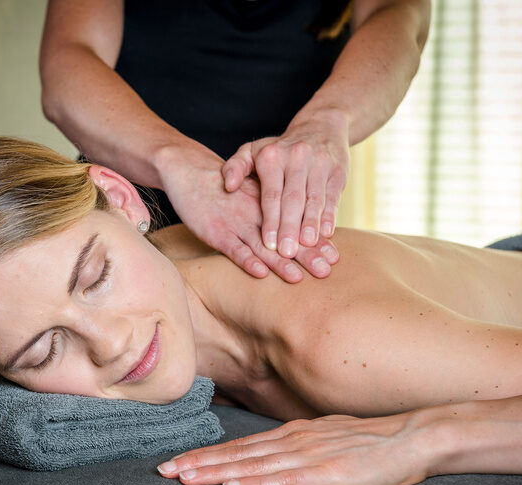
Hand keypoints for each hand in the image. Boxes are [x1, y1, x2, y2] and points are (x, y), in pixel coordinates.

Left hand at [157, 413, 430, 484]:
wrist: (412, 436)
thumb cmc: (370, 442)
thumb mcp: (325, 438)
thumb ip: (296, 446)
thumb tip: (268, 454)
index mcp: (291, 435)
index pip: (239, 447)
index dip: (206, 455)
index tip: (176, 463)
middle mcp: (292, 442)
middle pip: (237, 454)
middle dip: (198, 463)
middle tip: (163, 472)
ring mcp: (308, 456)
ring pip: (252, 466)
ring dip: (216, 473)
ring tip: (185, 479)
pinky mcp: (327, 474)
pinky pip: (285, 481)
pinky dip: (256, 484)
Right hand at [160, 150, 338, 282]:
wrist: (188, 169)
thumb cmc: (221, 184)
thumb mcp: (250, 192)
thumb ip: (269, 209)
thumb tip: (294, 230)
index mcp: (266, 204)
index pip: (296, 222)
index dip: (314, 239)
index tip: (334, 254)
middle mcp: (255, 213)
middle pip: (285, 235)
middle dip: (306, 255)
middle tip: (326, 271)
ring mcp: (235, 223)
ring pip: (262, 245)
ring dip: (281, 263)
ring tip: (299, 278)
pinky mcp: (215, 232)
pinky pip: (233, 248)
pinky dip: (247, 260)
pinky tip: (261, 273)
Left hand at [222, 109, 349, 257]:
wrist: (320, 126)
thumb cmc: (278, 149)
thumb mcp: (252, 151)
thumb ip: (235, 167)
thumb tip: (228, 187)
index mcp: (272, 156)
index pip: (271, 194)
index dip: (271, 220)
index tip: (268, 244)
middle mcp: (297, 157)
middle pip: (293, 199)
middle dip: (289, 228)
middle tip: (286, 253)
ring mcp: (320, 163)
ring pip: (314, 199)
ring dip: (311, 224)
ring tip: (307, 246)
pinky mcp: (338, 171)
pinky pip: (333, 196)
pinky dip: (330, 216)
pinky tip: (327, 233)